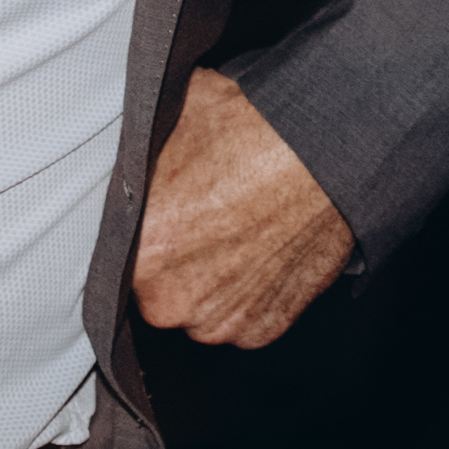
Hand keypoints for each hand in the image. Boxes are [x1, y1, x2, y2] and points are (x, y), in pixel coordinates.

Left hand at [130, 70, 354, 346]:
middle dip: (177, 263)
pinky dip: (251, 294)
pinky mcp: (263, 330)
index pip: (117, 259)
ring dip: (213, 283)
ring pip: (200, 310)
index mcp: (140, 254)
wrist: (330, 153)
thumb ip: (140, 152)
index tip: (164, 218)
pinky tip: (264, 252)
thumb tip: (129, 145)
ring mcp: (221, 323)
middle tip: (206, 222)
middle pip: (158, 291)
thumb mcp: (176, 118)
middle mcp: (173, 303)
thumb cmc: (256, 132)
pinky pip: (243, 319)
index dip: (143, 236)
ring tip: (240, 235)